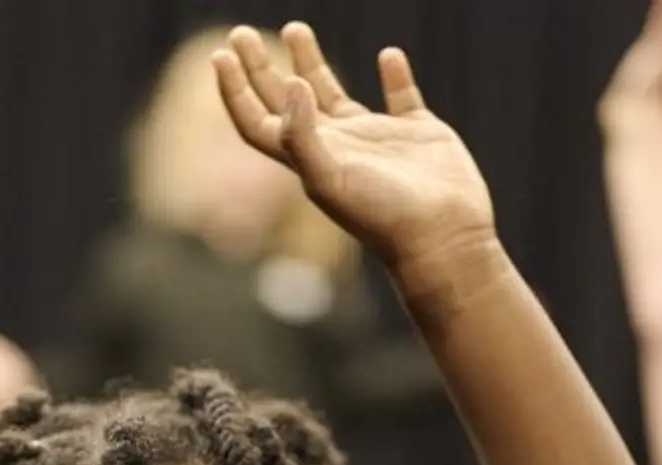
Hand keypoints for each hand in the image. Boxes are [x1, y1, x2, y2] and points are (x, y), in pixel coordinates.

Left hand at [214, 23, 491, 267]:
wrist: (441, 238)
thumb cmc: (382, 216)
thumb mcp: (329, 179)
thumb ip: (302, 134)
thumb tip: (291, 84)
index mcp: (309, 159)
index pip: (258, 122)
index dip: (235, 92)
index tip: (220, 56)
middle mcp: (336, 148)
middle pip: (286, 102)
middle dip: (262, 68)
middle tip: (240, 33)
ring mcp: (376, 140)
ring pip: (333, 94)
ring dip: (311, 63)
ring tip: (293, 28)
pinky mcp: (418, 134)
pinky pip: (402, 96)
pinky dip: (395, 75)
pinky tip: (389, 56)